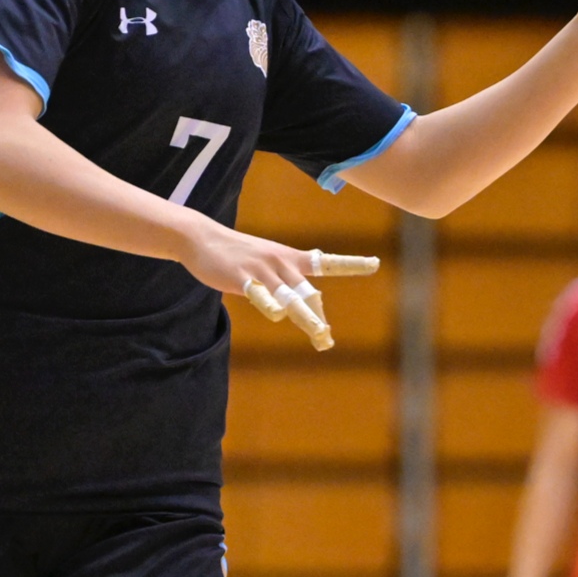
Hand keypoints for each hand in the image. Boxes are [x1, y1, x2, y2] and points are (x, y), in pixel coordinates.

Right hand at [180, 223, 374, 348]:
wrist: (202, 237)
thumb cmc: (239, 254)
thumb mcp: (268, 263)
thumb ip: (287, 283)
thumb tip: (305, 306)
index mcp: (291, 259)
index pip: (326, 262)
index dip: (351, 264)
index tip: (374, 263)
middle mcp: (282, 264)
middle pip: (308, 293)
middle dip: (318, 316)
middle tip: (326, 339)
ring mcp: (263, 271)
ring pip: (289, 297)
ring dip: (306, 317)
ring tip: (319, 334)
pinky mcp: (241, 278)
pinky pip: (259, 293)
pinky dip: (269, 303)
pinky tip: (277, 314)